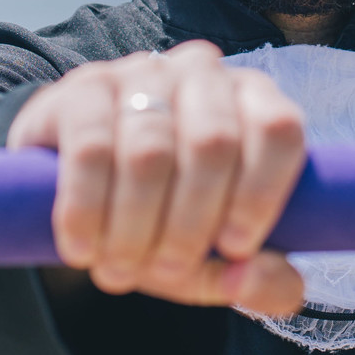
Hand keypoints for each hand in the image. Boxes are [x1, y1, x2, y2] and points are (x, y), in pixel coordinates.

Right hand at [6, 41, 306, 315]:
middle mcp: (203, 74)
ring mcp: (141, 73)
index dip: (261, 194)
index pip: (278, 129)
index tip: (235, 249)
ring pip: (150, 150)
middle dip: (191, 225)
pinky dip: (87, 208)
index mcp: (253, 102)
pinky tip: (82, 248)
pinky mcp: (83, 87)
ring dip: (135, 226)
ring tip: (120, 271)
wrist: (76, 188)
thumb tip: (250, 281)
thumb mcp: (215, 257)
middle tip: (167, 273)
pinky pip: (90, 147)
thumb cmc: (164, 218)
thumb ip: (256, 279)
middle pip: (214, 144)